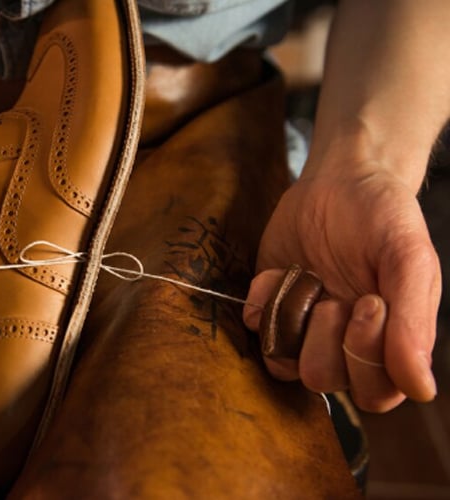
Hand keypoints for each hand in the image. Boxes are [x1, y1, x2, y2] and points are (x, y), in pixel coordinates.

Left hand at [243, 162, 440, 411]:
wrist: (340, 182)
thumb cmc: (384, 218)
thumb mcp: (409, 259)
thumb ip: (414, 323)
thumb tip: (421, 389)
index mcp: (388, 343)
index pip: (375, 392)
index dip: (367, 355)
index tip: (369, 302)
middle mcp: (343, 345)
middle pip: (323, 380)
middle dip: (326, 336)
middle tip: (338, 294)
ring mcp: (302, 328)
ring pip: (283, 363)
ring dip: (294, 316)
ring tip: (310, 280)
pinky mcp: (269, 307)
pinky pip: (255, 327)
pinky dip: (263, 299)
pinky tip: (283, 271)